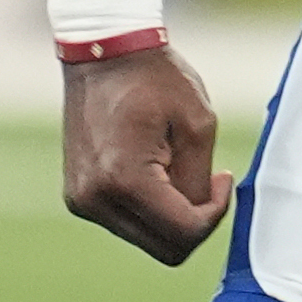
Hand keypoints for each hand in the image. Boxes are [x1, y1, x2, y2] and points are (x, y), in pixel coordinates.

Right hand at [63, 48, 234, 263]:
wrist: (103, 53)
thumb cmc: (155, 79)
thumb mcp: (198, 125)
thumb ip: (199, 180)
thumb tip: (198, 218)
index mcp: (125, 180)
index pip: (185, 233)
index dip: (216, 213)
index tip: (223, 175)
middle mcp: (95, 199)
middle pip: (166, 249)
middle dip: (195, 221)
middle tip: (207, 177)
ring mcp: (82, 201)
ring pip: (147, 239)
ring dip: (172, 215)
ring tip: (175, 164)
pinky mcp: (78, 197)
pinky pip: (127, 222)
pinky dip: (150, 207)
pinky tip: (154, 167)